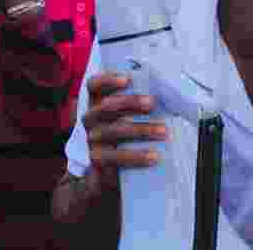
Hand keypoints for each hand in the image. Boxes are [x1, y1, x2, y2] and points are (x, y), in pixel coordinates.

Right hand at [82, 72, 167, 198]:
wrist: (101, 172)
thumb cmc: (118, 136)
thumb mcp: (121, 118)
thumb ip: (133, 106)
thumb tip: (158, 97)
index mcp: (95, 104)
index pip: (94, 86)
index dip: (108, 80)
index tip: (127, 79)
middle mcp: (90, 120)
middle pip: (107, 106)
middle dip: (131, 103)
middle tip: (152, 103)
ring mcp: (92, 141)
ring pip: (114, 131)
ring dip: (141, 130)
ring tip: (162, 131)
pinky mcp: (97, 162)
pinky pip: (115, 159)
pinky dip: (135, 157)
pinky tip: (153, 157)